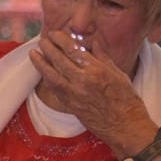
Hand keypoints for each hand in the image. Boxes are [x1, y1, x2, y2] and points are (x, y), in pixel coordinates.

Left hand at [28, 30, 155, 155]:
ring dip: (41, 64)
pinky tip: (43, 73)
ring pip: (51, 76)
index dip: (61, 40)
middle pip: (59, 61)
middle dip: (48, 48)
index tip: (54, 34)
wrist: (125, 126)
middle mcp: (82, 81)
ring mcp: (74, 95)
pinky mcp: (70, 106)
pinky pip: (54, 90)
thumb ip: (104, 57)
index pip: (73, 50)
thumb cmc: (127, 100)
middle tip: (42, 40)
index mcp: (96, 71)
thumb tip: (94, 43)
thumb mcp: (119, 74)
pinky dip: (47, 79)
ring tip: (34, 54)